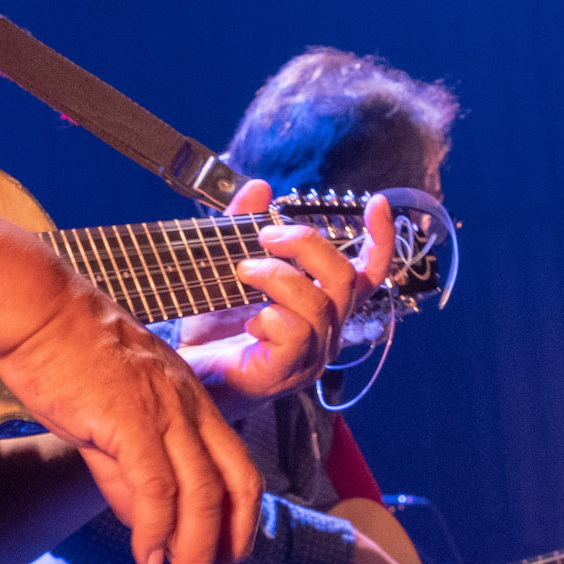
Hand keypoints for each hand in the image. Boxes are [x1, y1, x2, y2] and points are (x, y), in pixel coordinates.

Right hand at [0, 276, 262, 563]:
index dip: (236, 525)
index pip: (239, 471)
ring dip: (194, 554)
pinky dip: (157, 529)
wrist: (37, 311)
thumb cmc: (68, 359)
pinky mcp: (130, 417)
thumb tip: (147, 528)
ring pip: (202, 494)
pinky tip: (147, 558)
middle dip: (226, 550)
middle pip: (235, 487)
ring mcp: (165, 411)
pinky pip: (157, 485)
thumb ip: (129, 474)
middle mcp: (190, 407)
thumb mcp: (111, 419)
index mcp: (192, 403)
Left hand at [175, 180, 394, 420]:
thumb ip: (241, 227)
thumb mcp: (224, 268)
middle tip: (265, 235)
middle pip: (344, 278)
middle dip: (306, 244)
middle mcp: (325, 332)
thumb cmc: (210, 331)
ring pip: (318, 304)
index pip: (367, 273)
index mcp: (321, 305)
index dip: (380, 239)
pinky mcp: (283, 375)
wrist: (182, 376)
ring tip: (242, 271)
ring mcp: (308, 357)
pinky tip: (247, 319)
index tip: (377, 204)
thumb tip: (260, 188)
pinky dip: (269, 315)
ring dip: (278, 276)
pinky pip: (295, 334)